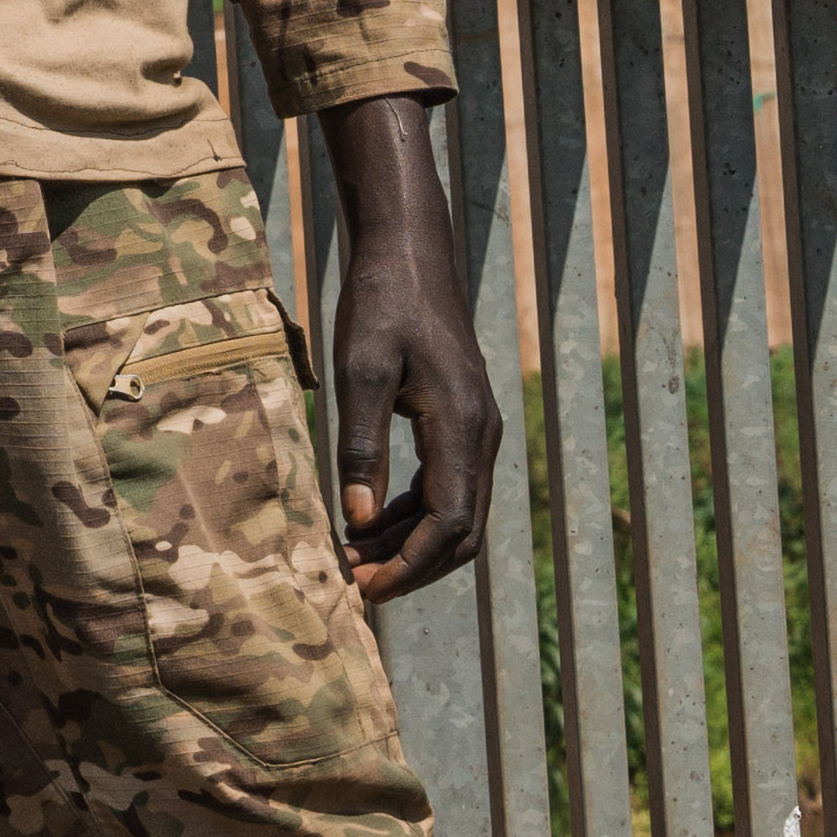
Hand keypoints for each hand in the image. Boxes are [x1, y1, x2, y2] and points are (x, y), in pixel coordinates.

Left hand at [309, 99, 499, 600]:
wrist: (409, 248)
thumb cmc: (379, 301)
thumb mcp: (358, 371)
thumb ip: (361, 447)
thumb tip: (358, 521)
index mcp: (462, 424)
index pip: (451, 522)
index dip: (411, 564)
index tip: (365, 588)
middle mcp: (482, 432)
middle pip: (464, 530)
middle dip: (413, 565)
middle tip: (355, 584)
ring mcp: (478, 427)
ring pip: (458, 512)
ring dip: (411, 544)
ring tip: (354, 559)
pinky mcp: (463, 419)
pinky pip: (449, 486)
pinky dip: (414, 515)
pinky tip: (370, 522)